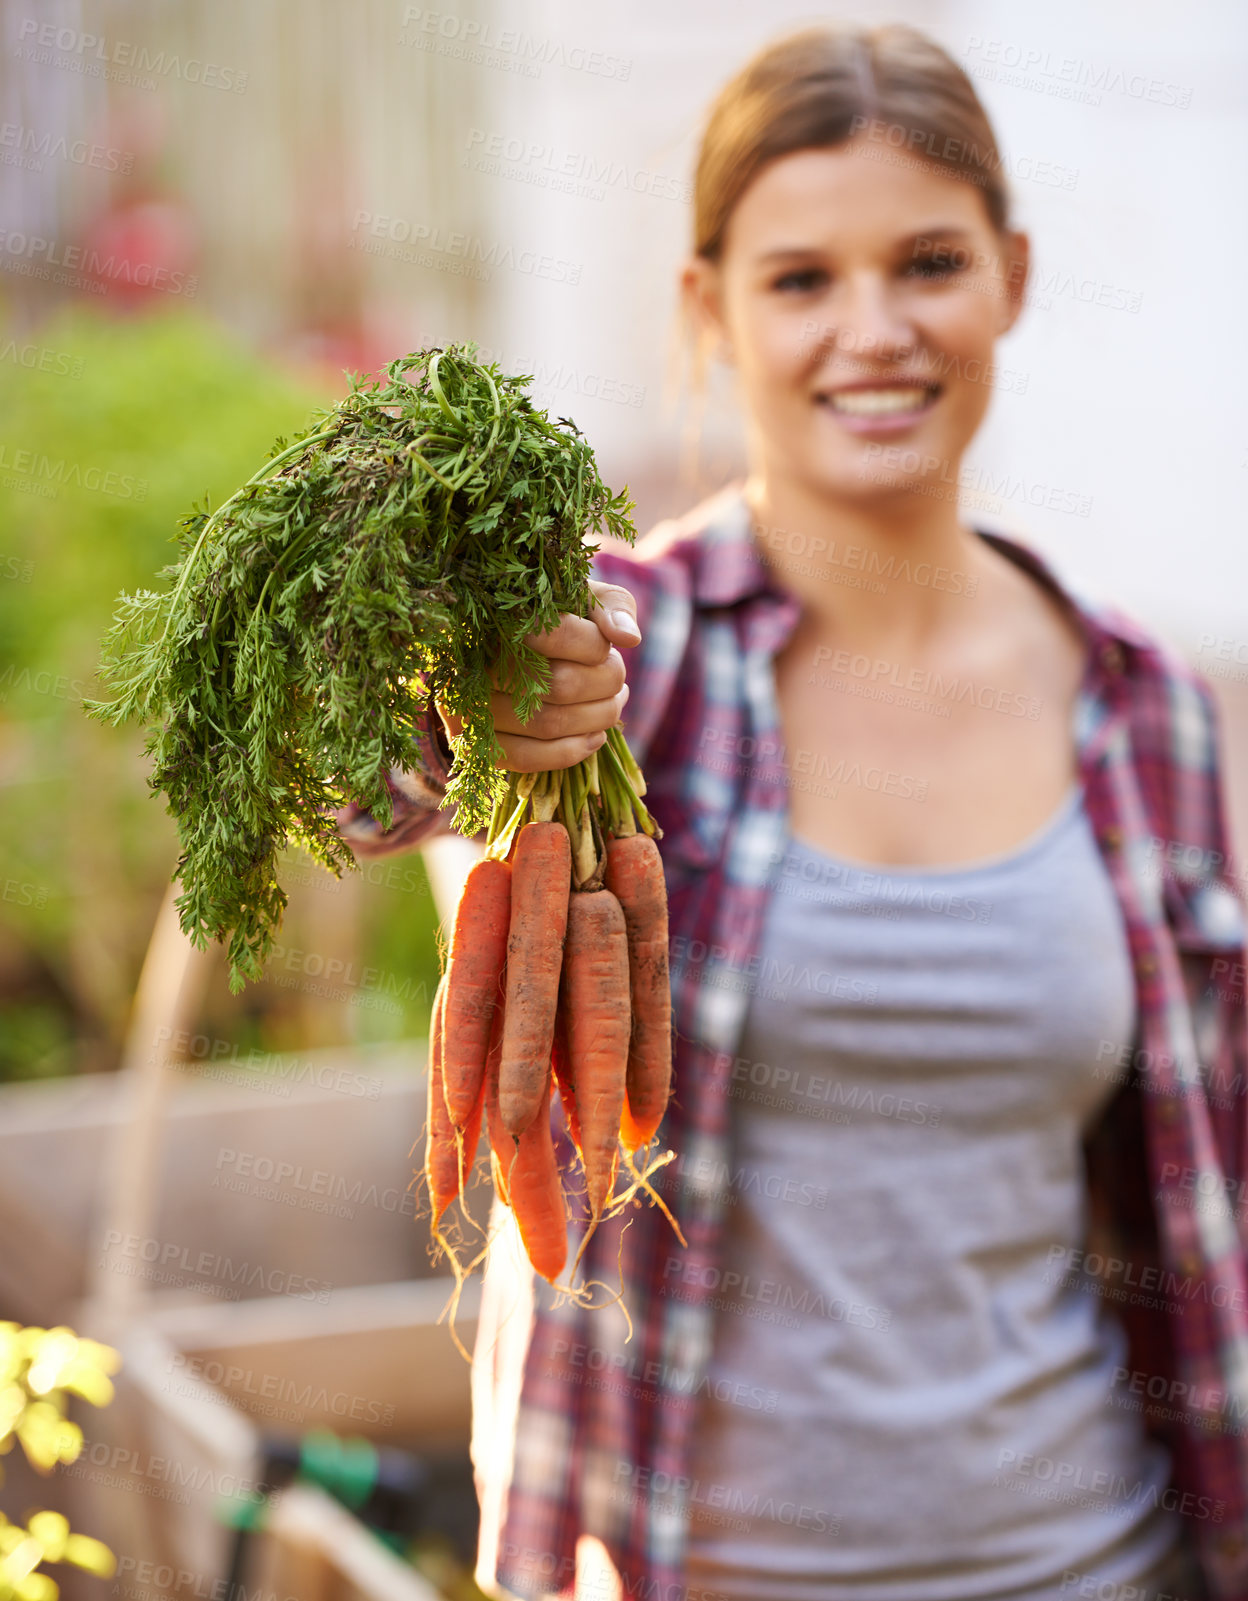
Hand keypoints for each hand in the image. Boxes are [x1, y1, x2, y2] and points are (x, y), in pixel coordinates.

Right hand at [437, 579, 640, 771]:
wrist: (499, 649)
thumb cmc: (552, 617)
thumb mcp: (582, 597)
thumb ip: (611, 606)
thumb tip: (629, 638)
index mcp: (501, 613)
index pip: (558, 633)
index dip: (596, 647)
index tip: (604, 648)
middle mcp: (475, 658)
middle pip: (560, 685)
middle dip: (605, 684)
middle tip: (617, 678)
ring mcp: (469, 704)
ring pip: (548, 724)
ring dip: (597, 719)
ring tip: (613, 703)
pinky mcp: (471, 741)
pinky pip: (525, 758)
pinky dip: (570, 752)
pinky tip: (595, 737)